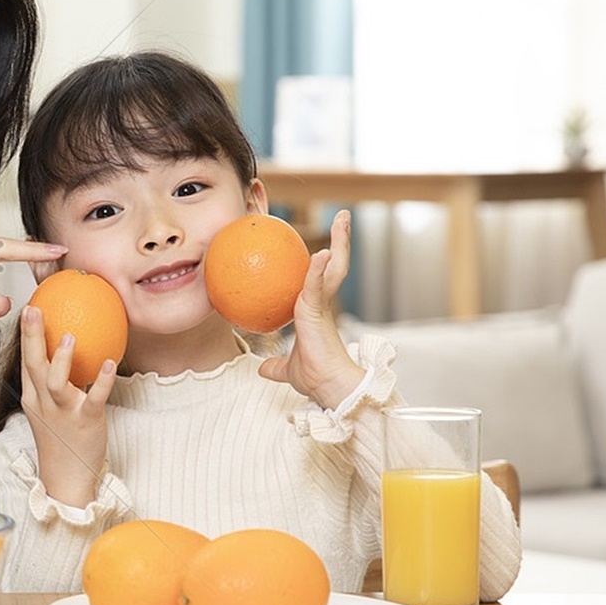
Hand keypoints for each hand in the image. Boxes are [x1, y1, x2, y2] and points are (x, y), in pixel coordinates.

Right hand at [18, 305, 116, 507]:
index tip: (29, 309)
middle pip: (33, 366)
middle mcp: (44, 403)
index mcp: (33, 398)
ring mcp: (63, 413)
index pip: (25, 362)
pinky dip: (102, 381)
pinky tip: (110, 363)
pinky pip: (93, 399)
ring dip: (61, 358)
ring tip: (70, 335)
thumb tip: (64, 354)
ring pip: (56, 382)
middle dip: (31, 336)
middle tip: (34, 310)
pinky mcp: (85, 422)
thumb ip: (52, 384)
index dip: (25, 335)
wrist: (66, 478)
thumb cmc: (60, 441)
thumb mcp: (47, 411)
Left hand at [258, 209, 365, 408]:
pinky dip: (316, 268)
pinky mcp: (317, 311)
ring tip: (343, 217)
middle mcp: (322, 303)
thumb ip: (275, 365)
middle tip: (343, 218)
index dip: (321, 262)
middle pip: (334, 264)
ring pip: (333, 266)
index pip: (319, 279)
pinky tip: (319, 252)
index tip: (321, 246)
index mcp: (315, 311)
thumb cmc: (314, 378)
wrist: (328, 387)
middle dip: (341, 240)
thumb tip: (261, 369)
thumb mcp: (287, 368)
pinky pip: (314, 284)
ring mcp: (322, 305)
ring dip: (339, 241)